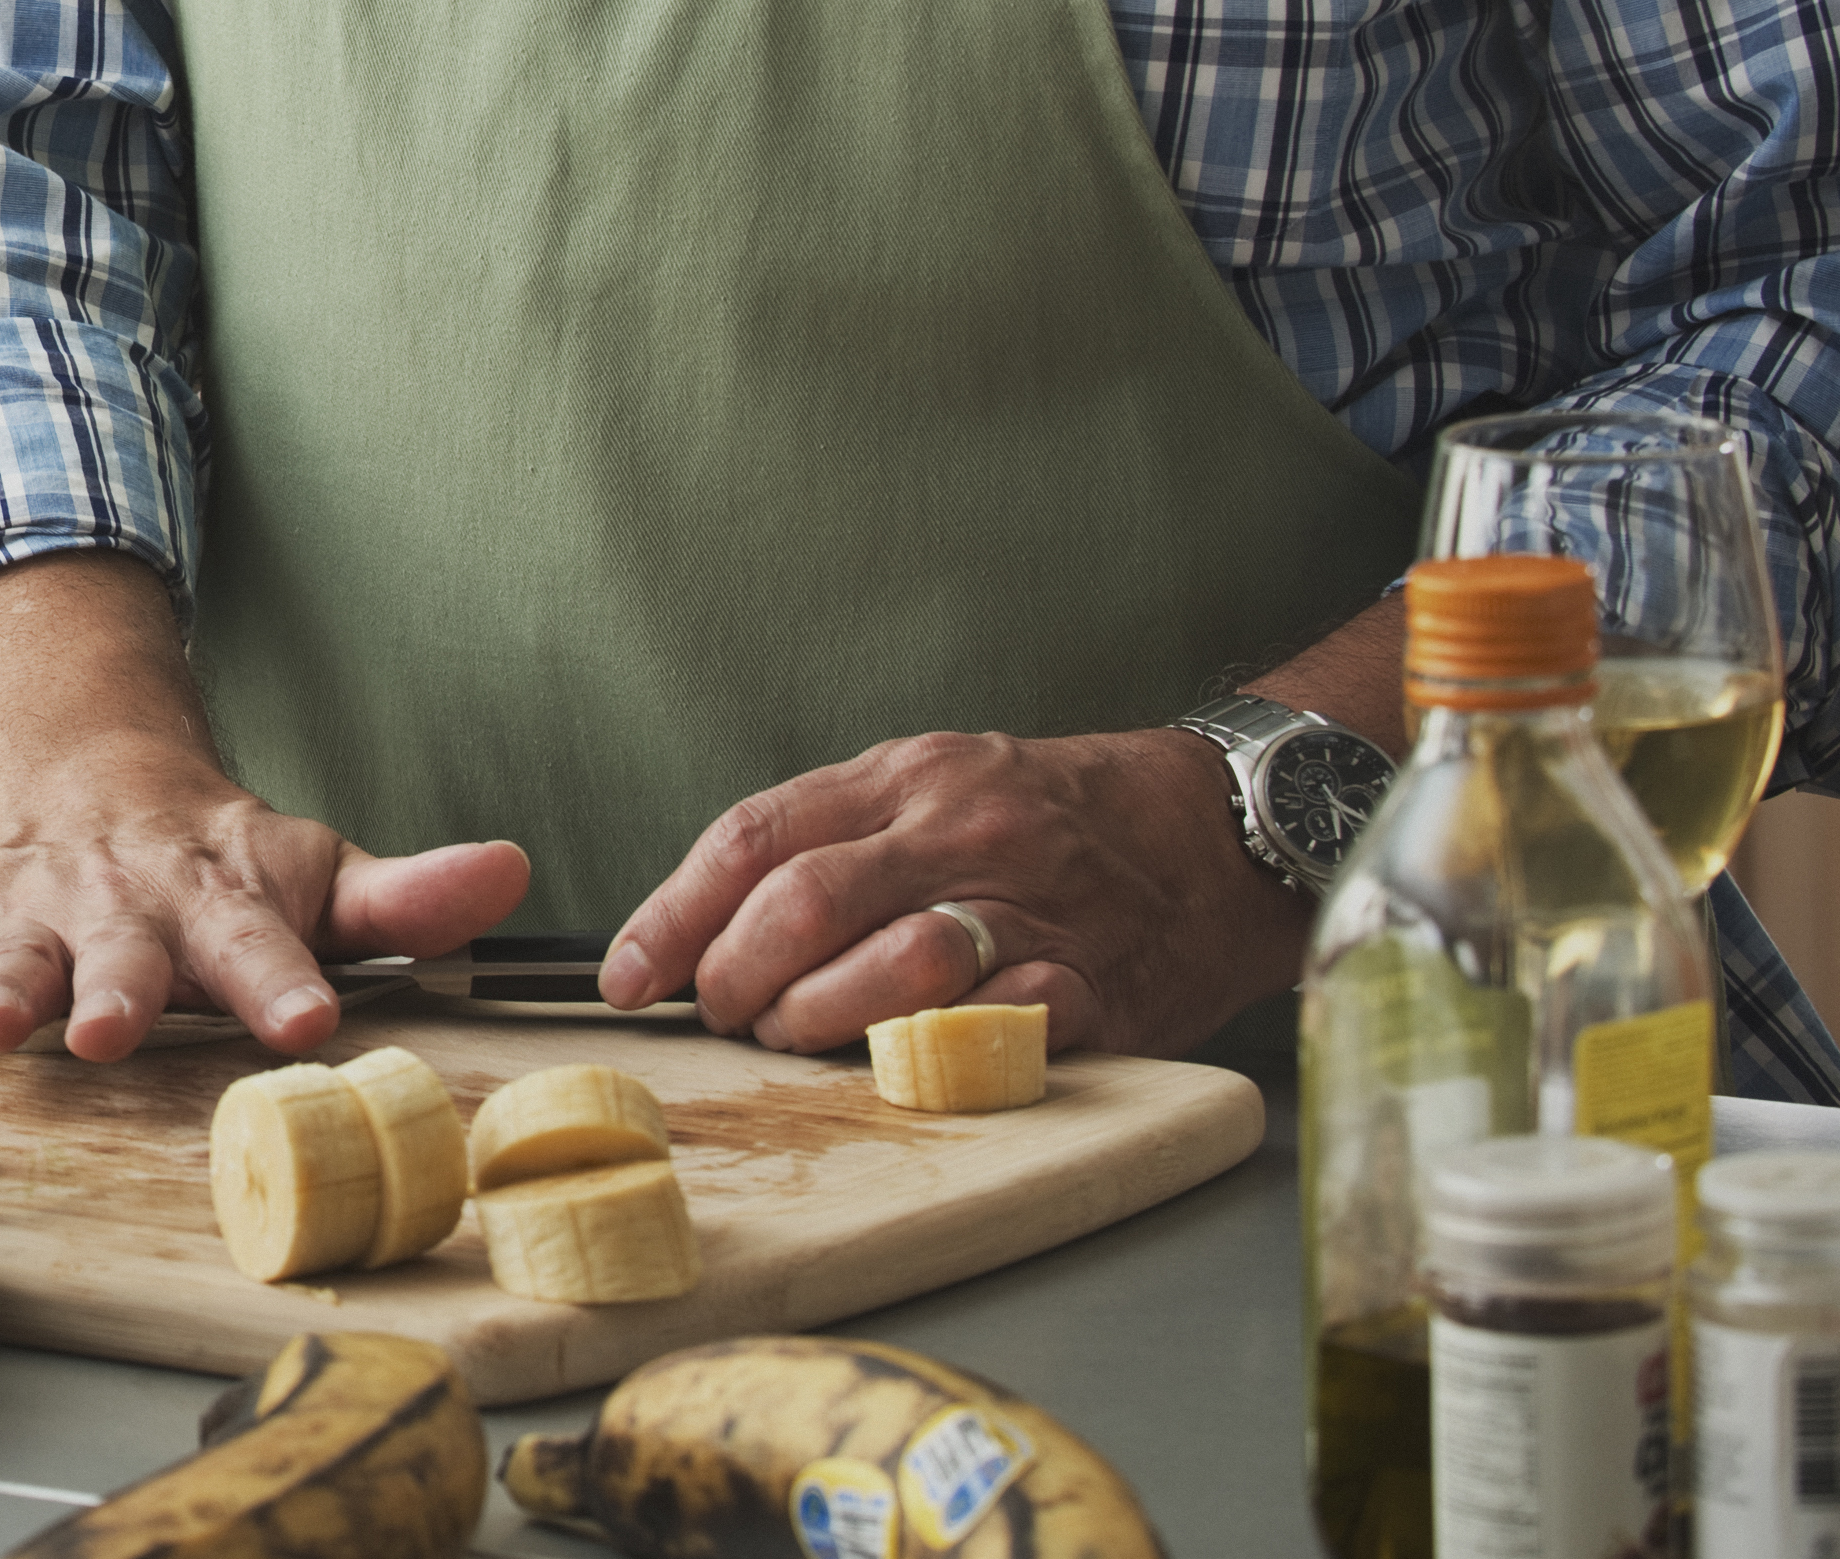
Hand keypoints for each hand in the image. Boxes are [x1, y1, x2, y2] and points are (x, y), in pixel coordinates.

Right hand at [0, 786, 528, 1083]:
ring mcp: (25, 915)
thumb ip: (406, 896)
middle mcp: (114, 900)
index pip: (256, 935)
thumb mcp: (309, 870)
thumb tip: (513, 872)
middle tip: (111, 1029)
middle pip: (121, 947)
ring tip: (1, 1028)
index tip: (307, 1016)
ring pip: (12, 956)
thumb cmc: (209, 863)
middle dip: (116, 986)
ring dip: (4, 991)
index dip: (279, 974)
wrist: (75, 784)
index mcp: (210, 892)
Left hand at [597, 726, 1302, 1058]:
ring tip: (798, 1038)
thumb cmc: (1046, 818)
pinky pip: (1002, 1023)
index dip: (675, 912)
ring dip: (821, 1018)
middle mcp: (962, 830)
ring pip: (897, 963)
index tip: (628, 973)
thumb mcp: (930, 786)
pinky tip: (903, 1064)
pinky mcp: (1097, 983)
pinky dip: (938, 1052)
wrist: (1210, 830)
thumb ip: (830, 840)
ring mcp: (1032, 904)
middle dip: (736, 974)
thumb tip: (702, 922)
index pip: (757, 837)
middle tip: (720, 1014)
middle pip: (808, 901)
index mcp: (907, 776)